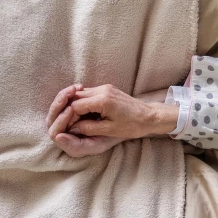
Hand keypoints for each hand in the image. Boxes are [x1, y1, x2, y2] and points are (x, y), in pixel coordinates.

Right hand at [46, 83, 175, 157]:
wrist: (149, 116)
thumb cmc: (132, 125)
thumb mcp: (109, 130)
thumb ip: (88, 128)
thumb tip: (72, 128)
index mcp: (102, 100)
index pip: (75, 105)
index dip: (69, 117)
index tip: (68, 127)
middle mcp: (102, 90)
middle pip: (76, 96)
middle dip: (69, 109)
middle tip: (68, 122)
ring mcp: (105, 88)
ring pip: (81, 94)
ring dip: (75, 105)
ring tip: (74, 119)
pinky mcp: (107, 89)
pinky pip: (89, 94)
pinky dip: (84, 102)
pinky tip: (84, 113)